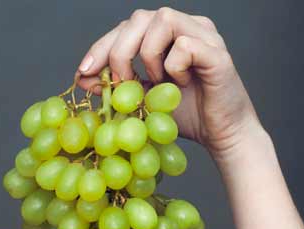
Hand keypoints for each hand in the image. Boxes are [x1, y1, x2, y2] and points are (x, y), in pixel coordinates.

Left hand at [77, 7, 263, 158]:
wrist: (221, 136)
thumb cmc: (186, 115)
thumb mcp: (140, 99)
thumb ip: (116, 85)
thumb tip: (82, 77)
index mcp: (168, 33)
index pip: (127, 27)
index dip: (102, 46)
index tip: (84, 71)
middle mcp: (188, 26)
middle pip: (140, 17)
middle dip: (119, 50)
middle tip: (120, 82)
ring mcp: (205, 35)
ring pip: (162, 20)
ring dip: (148, 55)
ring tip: (157, 82)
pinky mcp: (218, 52)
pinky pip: (184, 46)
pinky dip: (173, 68)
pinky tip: (182, 85)